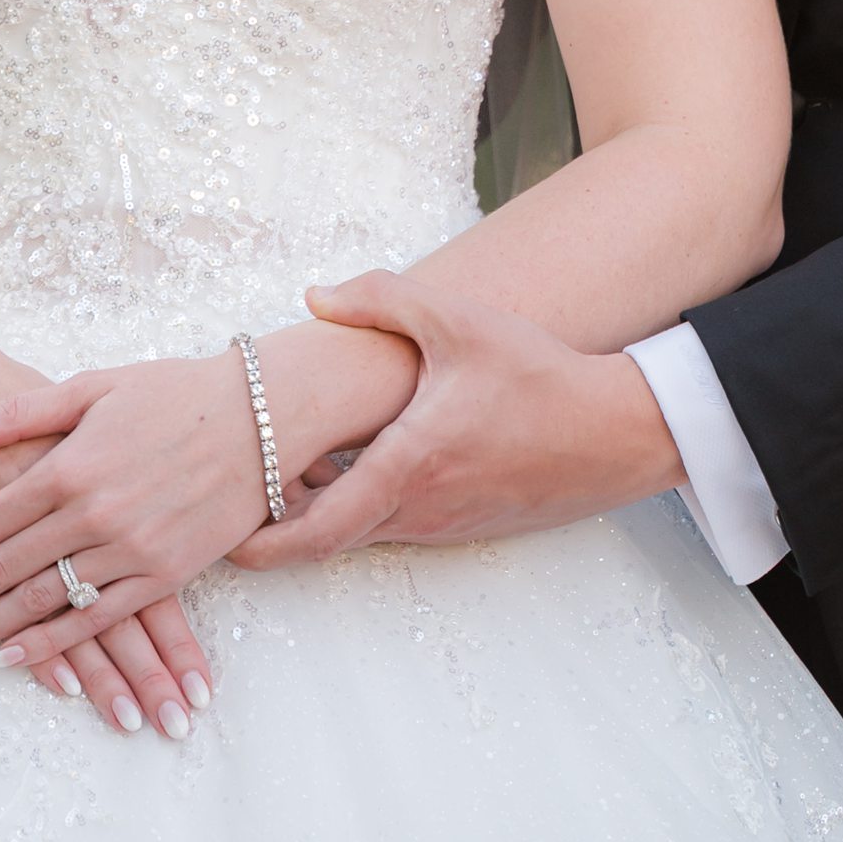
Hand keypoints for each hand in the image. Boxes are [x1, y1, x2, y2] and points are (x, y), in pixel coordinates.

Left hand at [0, 349, 294, 677]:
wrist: (261, 414)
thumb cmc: (172, 392)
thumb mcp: (90, 387)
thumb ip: (15, 413)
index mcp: (68, 465)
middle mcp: (93, 513)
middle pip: (4, 570)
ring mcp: (131, 549)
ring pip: (44, 603)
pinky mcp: (166, 574)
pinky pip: (98, 619)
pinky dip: (54, 644)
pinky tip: (17, 658)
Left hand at [241, 273, 682, 563]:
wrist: (618, 430)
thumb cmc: (538, 374)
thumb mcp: (458, 320)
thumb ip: (381, 299)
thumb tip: (313, 295)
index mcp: (407, 468)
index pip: (316, 532)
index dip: (263, 546)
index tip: (224, 541)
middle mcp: (420, 511)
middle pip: (329, 539)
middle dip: (280, 526)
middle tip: (240, 496)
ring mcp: (446, 525)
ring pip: (363, 531)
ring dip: (323, 511)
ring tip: (290, 468)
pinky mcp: (468, 525)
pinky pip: (397, 525)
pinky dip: (363, 506)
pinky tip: (356, 461)